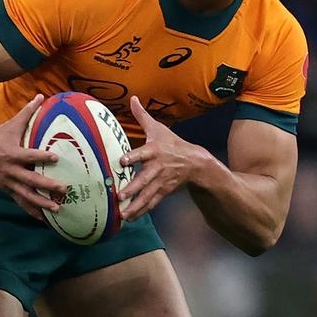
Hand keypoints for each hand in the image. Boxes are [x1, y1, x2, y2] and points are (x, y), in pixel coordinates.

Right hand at [0, 95, 67, 220]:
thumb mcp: (11, 123)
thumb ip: (28, 112)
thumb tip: (41, 95)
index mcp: (12, 153)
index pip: (29, 155)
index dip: (42, 156)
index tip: (56, 157)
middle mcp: (10, 170)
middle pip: (31, 180)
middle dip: (47, 185)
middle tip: (64, 189)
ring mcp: (8, 182)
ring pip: (26, 195)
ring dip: (42, 203)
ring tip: (58, 208)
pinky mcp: (6, 189)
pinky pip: (20, 202)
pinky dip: (32, 210)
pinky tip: (44, 219)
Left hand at [119, 97, 200, 219]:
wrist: (195, 162)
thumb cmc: (172, 143)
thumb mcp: (158, 128)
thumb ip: (142, 116)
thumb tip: (132, 98)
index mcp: (154, 150)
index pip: (142, 153)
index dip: (132, 157)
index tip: (121, 162)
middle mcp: (157, 167)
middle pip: (144, 179)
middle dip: (132, 188)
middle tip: (120, 196)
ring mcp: (161, 181)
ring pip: (147, 195)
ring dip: (135, 205)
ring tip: (123, 214)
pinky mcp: (164, 191)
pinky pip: (152, 203)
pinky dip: (141, 211)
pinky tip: (130, 218)